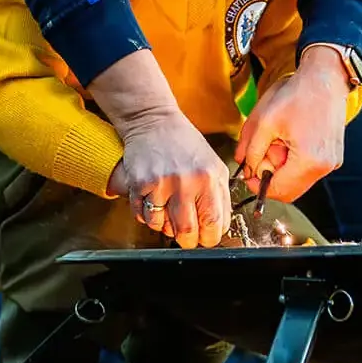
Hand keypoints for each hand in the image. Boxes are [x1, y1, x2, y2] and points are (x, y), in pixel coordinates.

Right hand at [91, 48, 233, 247]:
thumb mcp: (214, 165)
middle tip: (187, 235)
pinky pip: (143, 217)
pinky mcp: (140, 184)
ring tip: (168, 212)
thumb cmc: (185, 144)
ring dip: (165, 227)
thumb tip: (218, 228)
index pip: (214, 224)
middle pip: (187, 232)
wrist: (154, 122)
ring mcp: (161, 183)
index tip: (206, 238)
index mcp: (210, 178)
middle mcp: (186, 182)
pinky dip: (148, 217)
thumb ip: (220, 197)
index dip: (210, 238)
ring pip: (162, 227)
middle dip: (187, 240)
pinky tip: (153, 203)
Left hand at [236, 47, 353, 205]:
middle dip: (271, 177)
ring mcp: (332, 163)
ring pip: (298, 182)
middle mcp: (324, 167)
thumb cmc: (298, 94)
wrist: (326, 78)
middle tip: (262, 155)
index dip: (258, 185)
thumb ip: (250, 149)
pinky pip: (308, 171)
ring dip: (282, 169)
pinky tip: (291, 140)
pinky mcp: (333, 157)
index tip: (248, 174)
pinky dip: (294, 162)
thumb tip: (245, 167)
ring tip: (278, 143)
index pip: (278, 190)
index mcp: (308, 160)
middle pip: (289, 191)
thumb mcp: (264, 121)